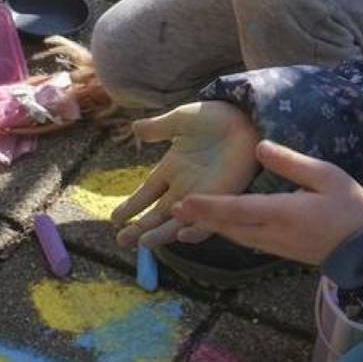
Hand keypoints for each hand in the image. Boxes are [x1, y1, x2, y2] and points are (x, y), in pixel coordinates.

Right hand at [111, 102, 261, 248]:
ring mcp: (204, 194)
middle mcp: (185, 186)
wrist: (247, 118)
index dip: (131, 205)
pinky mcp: (224, 198)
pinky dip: (197, 229)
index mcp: (172, 169)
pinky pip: (209, 219)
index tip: (114, 218)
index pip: (146, 192)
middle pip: (157, 213)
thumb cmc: (216, 118)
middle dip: (139, 227)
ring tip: (142, 243)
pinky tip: (183, 236)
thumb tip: (134, 128)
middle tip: (121, 241)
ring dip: (161, 233)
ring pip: (177, 221)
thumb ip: (158, 127)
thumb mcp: (180, 120)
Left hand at [170, 140, 362, 265]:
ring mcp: (275, 246)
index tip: (184, 203)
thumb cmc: (348, 206)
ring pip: (235, 236)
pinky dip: (226, 233)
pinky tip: (213, 227)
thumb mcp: (326, 176)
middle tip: (170, 210)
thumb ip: (291, 163)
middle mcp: (274, 233)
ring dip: (209, 227)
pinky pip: (245, 241)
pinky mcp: (278, 251)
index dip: (209, 206)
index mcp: (285, 213)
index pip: (239, 209)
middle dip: (199, 218)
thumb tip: (259, 146)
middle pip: (229, 226)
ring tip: (182, 219)